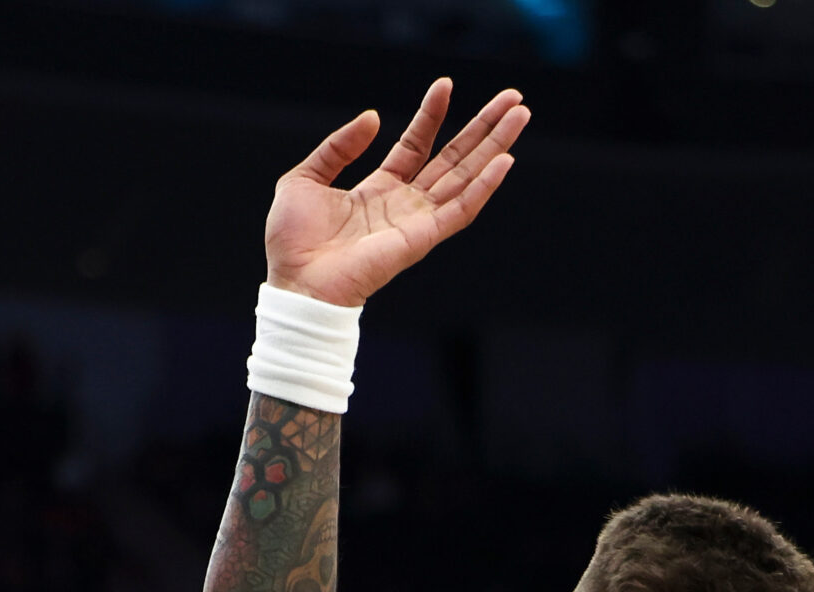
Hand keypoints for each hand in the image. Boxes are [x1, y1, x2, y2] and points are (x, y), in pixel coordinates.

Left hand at [265, 79, 529, 307]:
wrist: (295, 283)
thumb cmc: (293, 242)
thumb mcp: (305, 178)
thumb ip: (339, 147)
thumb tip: (373, 118)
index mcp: (377, 191)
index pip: (415, 146)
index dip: (431, 116)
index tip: (445, 85)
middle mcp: (403, 205)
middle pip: (453, 158)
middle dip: (483, 128)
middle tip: (512, 98)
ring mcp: (416, 222)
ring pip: (466, 177)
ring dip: (495, 146)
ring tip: (520, 114)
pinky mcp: (422, 239)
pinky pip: (461, 209)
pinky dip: (484, 186)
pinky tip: (504, 160)